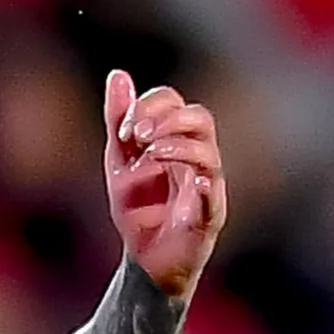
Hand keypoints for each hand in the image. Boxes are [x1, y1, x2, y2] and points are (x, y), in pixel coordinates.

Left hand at [102, 70, 225, 297]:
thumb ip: (119, 120)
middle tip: (137, 135)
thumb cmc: (138, 208)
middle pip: (200, 118)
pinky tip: (189, 182)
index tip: (125, 130)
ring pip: (208, 153)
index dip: (151, 106)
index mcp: (176, 140)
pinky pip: (214, 197)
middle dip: (168, 119)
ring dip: (177, 147)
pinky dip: (204, 186)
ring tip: (149, 155)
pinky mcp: (208, 219)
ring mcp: (207, 187)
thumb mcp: (121, 161)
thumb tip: (118, 74)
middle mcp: (197, 159)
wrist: (144, 260)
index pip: (176, 103)